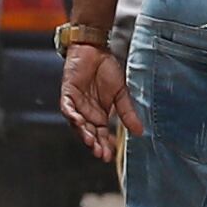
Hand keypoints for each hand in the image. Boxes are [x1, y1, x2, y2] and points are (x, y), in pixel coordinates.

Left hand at [62, 41, 134, 163]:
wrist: (96, 49)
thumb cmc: (107, 70)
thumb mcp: (121, 94)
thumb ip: (127, 112)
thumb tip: (140, 132)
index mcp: (99, 115)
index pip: (100, 135)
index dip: (104, 145)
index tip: (109, 156)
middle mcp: (87, 113)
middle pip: (88, 133)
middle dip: (94, 144)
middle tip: (100, 153)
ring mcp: (76, 104)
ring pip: (77, 125)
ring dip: (83, 134)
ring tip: (91, 143)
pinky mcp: (68, 94)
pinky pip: (67, 109)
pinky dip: (72, 116)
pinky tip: (79, 122)